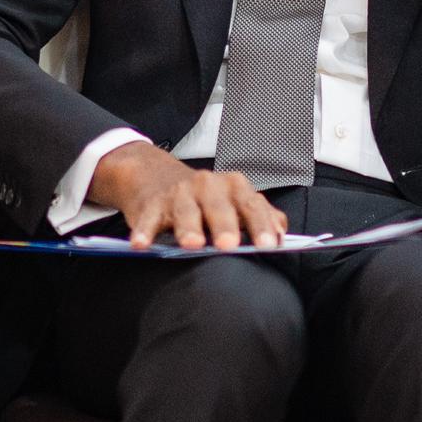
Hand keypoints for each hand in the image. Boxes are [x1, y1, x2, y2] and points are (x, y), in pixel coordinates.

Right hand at [89, 141, 289, 250]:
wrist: (156, 176)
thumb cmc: (204, 198)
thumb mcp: (235, 202)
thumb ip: (260, 216)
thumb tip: (280, 232)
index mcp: (234, 187)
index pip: (252, 205)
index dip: (261, 225)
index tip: (268, 245)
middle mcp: (208, 186)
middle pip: (219, 206)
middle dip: (225, 225)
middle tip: (228, 245)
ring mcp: (179, 193)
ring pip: (185, 210)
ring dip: (188, 228)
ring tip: (191, 244)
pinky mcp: (152, 204)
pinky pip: (148, 219)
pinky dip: (144, 231)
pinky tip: (141, 244)